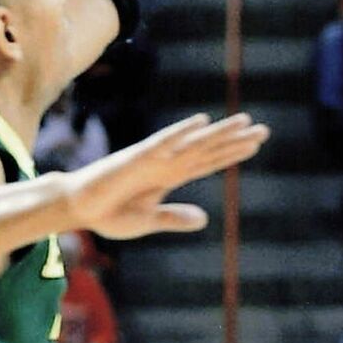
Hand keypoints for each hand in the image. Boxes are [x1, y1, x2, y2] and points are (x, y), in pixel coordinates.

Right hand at [64, 113, 268, 239]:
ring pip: (192, 142)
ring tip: (243, 121)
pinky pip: (162, 143)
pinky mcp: (136, 158)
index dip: (231, 154)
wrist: (78, 207)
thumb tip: (205, 220)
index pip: (208, 163)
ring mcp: (153, 159)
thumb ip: (174, 218)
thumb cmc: (109, 213)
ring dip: (218, 132)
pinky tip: (199, 123)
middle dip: (235, 139)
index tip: (255, 145)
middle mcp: (167, 164)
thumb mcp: (147, 221)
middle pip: (207, 149)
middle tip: (264, 129)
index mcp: (170, 178)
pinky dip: (181, 133)